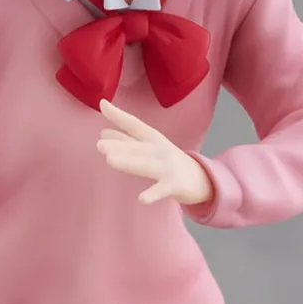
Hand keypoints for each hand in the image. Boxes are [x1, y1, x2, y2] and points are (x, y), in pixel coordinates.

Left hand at [96, 99, 214, 205]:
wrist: (202, 179)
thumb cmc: (169, 161)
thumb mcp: (150, 147)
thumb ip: (127, 141)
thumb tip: (102, 132)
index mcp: (153, 140)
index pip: (135, 125)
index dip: (119, 115)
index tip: (102, 104)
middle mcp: (160, 150)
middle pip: (137, 147)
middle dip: (119, 145)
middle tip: (99, 144)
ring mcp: (167, 167)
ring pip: (146, 165)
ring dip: (129, 162)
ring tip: (110, 160)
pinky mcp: (174, 185)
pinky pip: (162, 190)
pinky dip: (153, 194)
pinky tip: (142, 199)